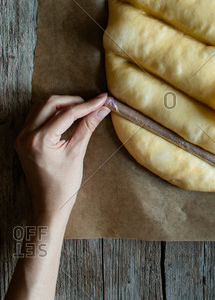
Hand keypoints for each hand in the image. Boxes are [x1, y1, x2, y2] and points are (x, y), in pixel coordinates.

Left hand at [14, 93, 110, 221]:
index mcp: (40, 140)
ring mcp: (22, 137)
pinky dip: (51, 112)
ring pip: (41, 107)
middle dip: (73, 101)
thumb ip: (88, 126)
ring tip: (80, 109)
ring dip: (61, 104)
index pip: (67, 113)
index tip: (102, 99)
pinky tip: (65, 116)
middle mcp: (26, 136)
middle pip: (51, 103)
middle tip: (92, 104)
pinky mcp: (22, 140)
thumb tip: (102, 109)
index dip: (87, 105)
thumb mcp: (77, 153)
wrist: (48, 205)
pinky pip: (36, 116)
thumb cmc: (62, 185)